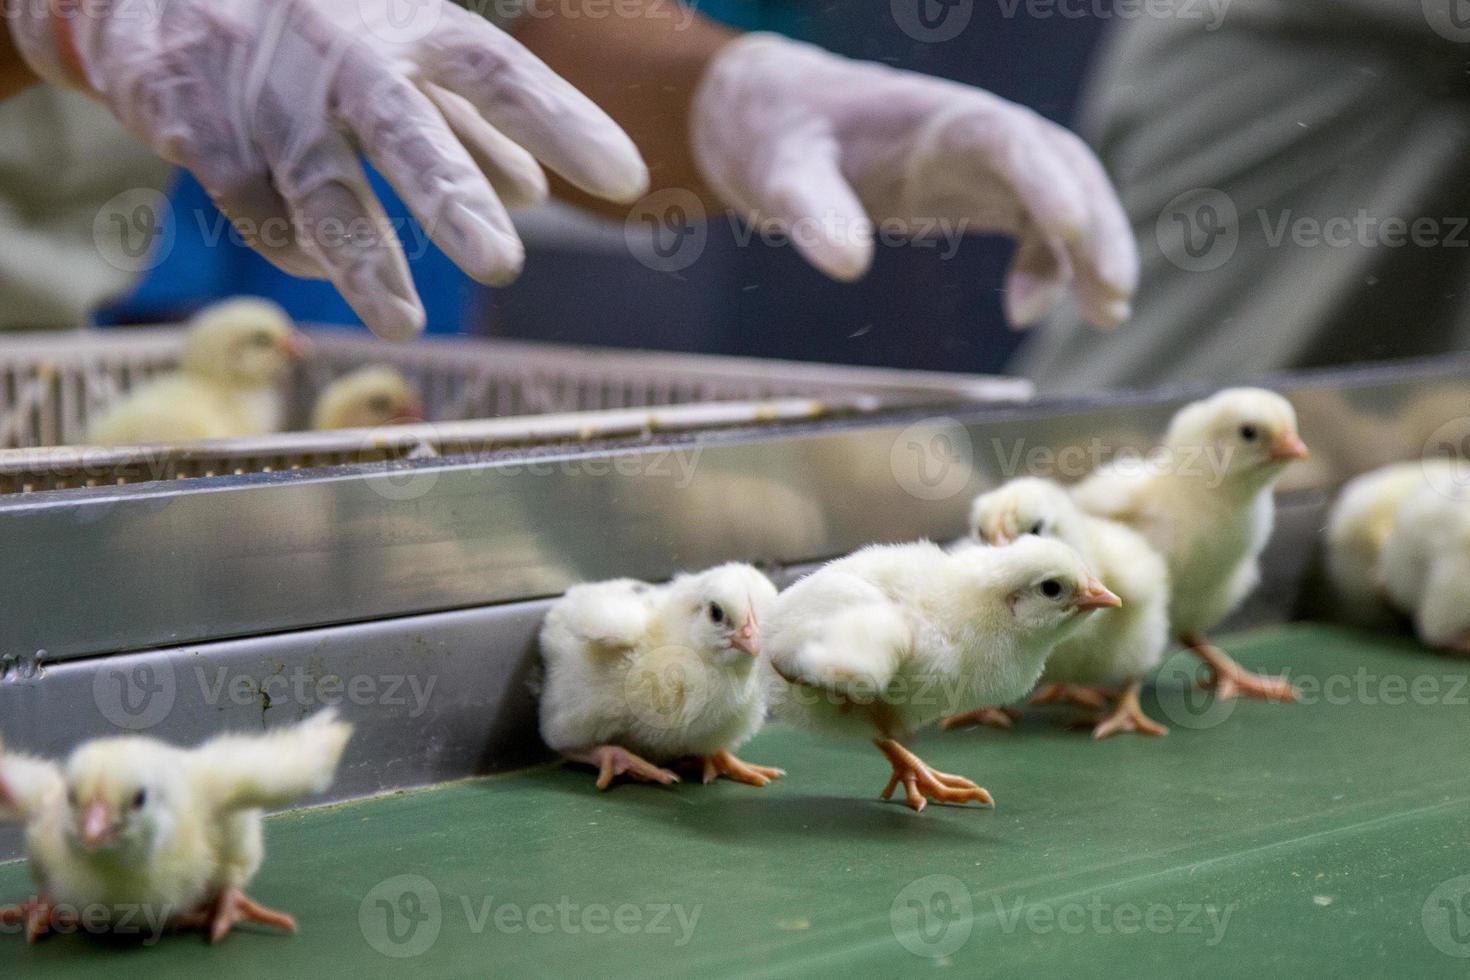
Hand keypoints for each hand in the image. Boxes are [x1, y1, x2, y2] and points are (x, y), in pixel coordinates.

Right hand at [5, 0, 647, 339]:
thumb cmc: (314, 24)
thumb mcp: (400, 50)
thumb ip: (469, 119)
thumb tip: (536, 192)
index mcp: (407, 23)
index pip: (497, 72)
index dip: (562, 122)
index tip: (625, 180)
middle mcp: (338, 50)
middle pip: (402, 126)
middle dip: (449, 197)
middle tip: (500, 264)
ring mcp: (264, 89)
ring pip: (317, 184)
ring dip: (363, 258)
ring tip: (406, 323)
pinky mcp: (195, 125)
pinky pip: (255, 204)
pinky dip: (297, 246)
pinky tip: (323, 266)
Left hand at [690, 34, 1136, 328]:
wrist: (777, 121)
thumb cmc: (779, 136)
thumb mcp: (779, 173)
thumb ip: (810, 211)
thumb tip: (849, 266)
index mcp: (935, 116)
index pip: (1008, 139)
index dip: (1044, 180)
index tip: (1069, 228)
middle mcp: (975, 133)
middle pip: (1061, 166)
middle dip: (1097, 224)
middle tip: (1113, 292)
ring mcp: (984, 164)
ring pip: (1063, 198)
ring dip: (1091, 253)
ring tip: (1108, 311)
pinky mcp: (980, 195)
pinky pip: (1034, 228)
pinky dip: (1046, 268)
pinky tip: (1024, 311)